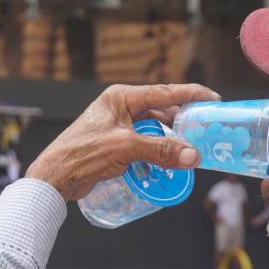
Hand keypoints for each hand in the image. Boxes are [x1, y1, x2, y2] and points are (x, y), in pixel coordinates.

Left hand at [26, 84, 219, 200]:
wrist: (54, 177)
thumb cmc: (82, 154)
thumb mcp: (125, 148)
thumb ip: (161, 150)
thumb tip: (193, 155)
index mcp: (121, 97)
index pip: (165, 91)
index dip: (192, 95)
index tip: (214, 100)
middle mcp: (121, 106)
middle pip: (162, 109)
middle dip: (184, 120)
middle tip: (207, 129)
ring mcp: (118, 125)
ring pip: (155, 127)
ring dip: (172, 137)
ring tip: (192, 147)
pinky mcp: (116, 142)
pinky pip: (146, 142)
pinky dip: (159, 149)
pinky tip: (170, 160)